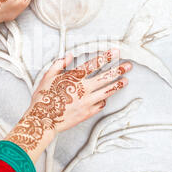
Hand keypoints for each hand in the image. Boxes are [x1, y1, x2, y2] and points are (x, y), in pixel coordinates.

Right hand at [5, 49, 131, 159]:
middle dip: (118, 70)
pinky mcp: (87, 113)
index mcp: (73, 78)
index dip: (106, 57)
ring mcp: (87, 102)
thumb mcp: (47, 77)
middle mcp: (83, 89)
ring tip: (125, 80)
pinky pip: (100, 105)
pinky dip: (104, 100)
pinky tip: (107, 97)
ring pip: (107, 91)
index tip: (115, 52)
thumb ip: (58, 65)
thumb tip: (67, 56)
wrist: (43, 119)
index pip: (94, 64)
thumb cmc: (43, 98)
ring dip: (117, 85)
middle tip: (128, 65)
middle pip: (105, 77)